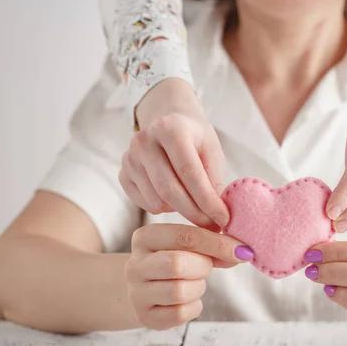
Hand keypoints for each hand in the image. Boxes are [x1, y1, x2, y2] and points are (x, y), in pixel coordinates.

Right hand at [119, 78, 228, 229]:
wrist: (166, 119)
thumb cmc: (194, 137)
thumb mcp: (211, 149)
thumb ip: (214, 179)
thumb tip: (218, 215)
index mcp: (170, 129)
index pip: (190, 173)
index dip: (208, 201)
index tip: (223, 219)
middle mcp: (144, 142)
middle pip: (169, 190)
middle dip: (195, 213)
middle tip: (213, 226)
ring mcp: (129, 158)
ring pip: (157, 201)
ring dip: (180, 210)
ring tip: (194, 203)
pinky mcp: (123, 173)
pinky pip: (145, 204)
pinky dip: (164, 207)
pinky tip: (175, 197)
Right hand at [125, 223, 253, 329]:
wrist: (143, 289)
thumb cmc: (172, 261)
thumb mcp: (186, 246)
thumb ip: (211, 244)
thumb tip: (242, 252)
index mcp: (145, 238)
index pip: (184, 236)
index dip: (217, 244)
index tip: (242, 251)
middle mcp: (135, 264)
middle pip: (177, 264)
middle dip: (202, 267)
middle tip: (205, 268)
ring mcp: (136, 293)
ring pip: (179, 291)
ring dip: (197, 288)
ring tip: (193, 283)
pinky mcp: (144, 316)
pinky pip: (180, 314)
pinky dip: (193, 307)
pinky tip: (188, 300)